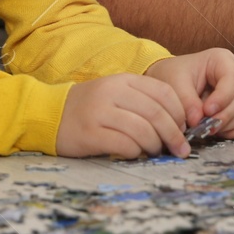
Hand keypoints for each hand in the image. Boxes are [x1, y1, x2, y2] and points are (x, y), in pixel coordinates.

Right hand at [55, 73, 190, 158]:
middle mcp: (112, 92)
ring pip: (142, 130)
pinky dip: (135, 152)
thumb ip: (142, 101)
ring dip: (155, 146)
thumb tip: (177, 125)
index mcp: (122, 80)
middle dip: (174, 135)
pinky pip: (124, 145)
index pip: (163, 91)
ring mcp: (99, 112)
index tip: (184, 129)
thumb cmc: (90, 107)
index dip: (179, 112)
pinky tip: (133, 154)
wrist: (48, 113)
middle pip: (156, 113)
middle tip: (181, 150)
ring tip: (155, 152)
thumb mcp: (115, 93)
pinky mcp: (90, 134)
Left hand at [144, 49, 233, 140]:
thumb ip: (186, 101)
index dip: (222, 98)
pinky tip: (219, 131)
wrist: (173, 82)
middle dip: (223, 116)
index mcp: (223, 59)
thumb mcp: (175, 82)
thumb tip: (198, 120)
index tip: (207, 111)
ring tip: (206, 127)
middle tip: (204, 125)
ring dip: (227, 125)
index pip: (232, 79)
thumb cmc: (175, 75)